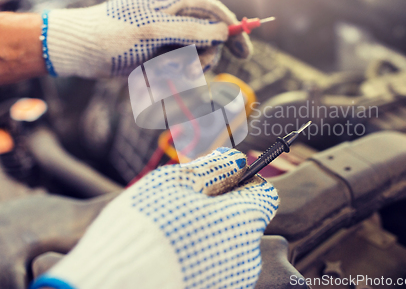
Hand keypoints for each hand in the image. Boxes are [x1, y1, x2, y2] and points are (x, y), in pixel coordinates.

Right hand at [30, 148, 278, 288]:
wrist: (110, 286)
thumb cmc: (143, 230)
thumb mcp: (175, 183)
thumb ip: (213, 168)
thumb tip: (237, 159)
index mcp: (244, 221)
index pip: (264, 194)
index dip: (243, 182)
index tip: (219, 180)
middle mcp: (248, 256)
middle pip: (245, 221)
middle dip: (222, 209)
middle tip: (185, 207)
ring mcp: (233, 281)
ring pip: (229, 245)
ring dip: (210, 234)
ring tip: (173, 235)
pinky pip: (216, 268)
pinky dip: (201, 259)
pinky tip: (172, 258)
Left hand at [42, 0, 252, 77]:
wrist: (81, 51)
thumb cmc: (114, 34)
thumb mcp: (154, 30)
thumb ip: (192, 30)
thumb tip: (224, 31)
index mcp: (174, 1)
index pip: (214, 11)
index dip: (233, 30)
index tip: (246, 53)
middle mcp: (174, 18)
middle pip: (208, 38)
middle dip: (203, 56)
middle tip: (190, 69)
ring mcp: (167, 37)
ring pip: (194, 57)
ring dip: (184, 69)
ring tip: (162, 73)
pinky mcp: (159, 54)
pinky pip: (178, 68)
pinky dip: (170, 77)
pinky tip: (152, 78)